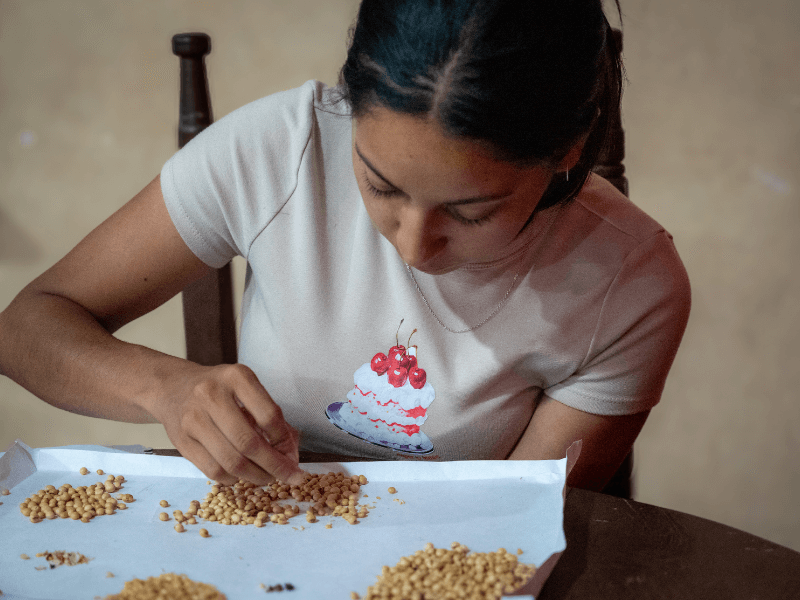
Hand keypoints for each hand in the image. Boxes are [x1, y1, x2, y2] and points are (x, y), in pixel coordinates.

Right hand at [148, 362, 303, 485]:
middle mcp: (212, 395)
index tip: (292, 454)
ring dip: (256, 476)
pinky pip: (213, 470)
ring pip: (231, 461)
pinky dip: (233, 479)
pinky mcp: (181, 442)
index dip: (284, 441)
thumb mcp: (245, 388)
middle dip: (275, 465)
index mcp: (236, 377)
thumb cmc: (219, 390)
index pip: (269, 415)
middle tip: (288, 476)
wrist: (172, 388)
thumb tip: (290, 453)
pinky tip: (242, 475)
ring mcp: (193, 419)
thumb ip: (269, 415)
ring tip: (267, 478)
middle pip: (249, 443)